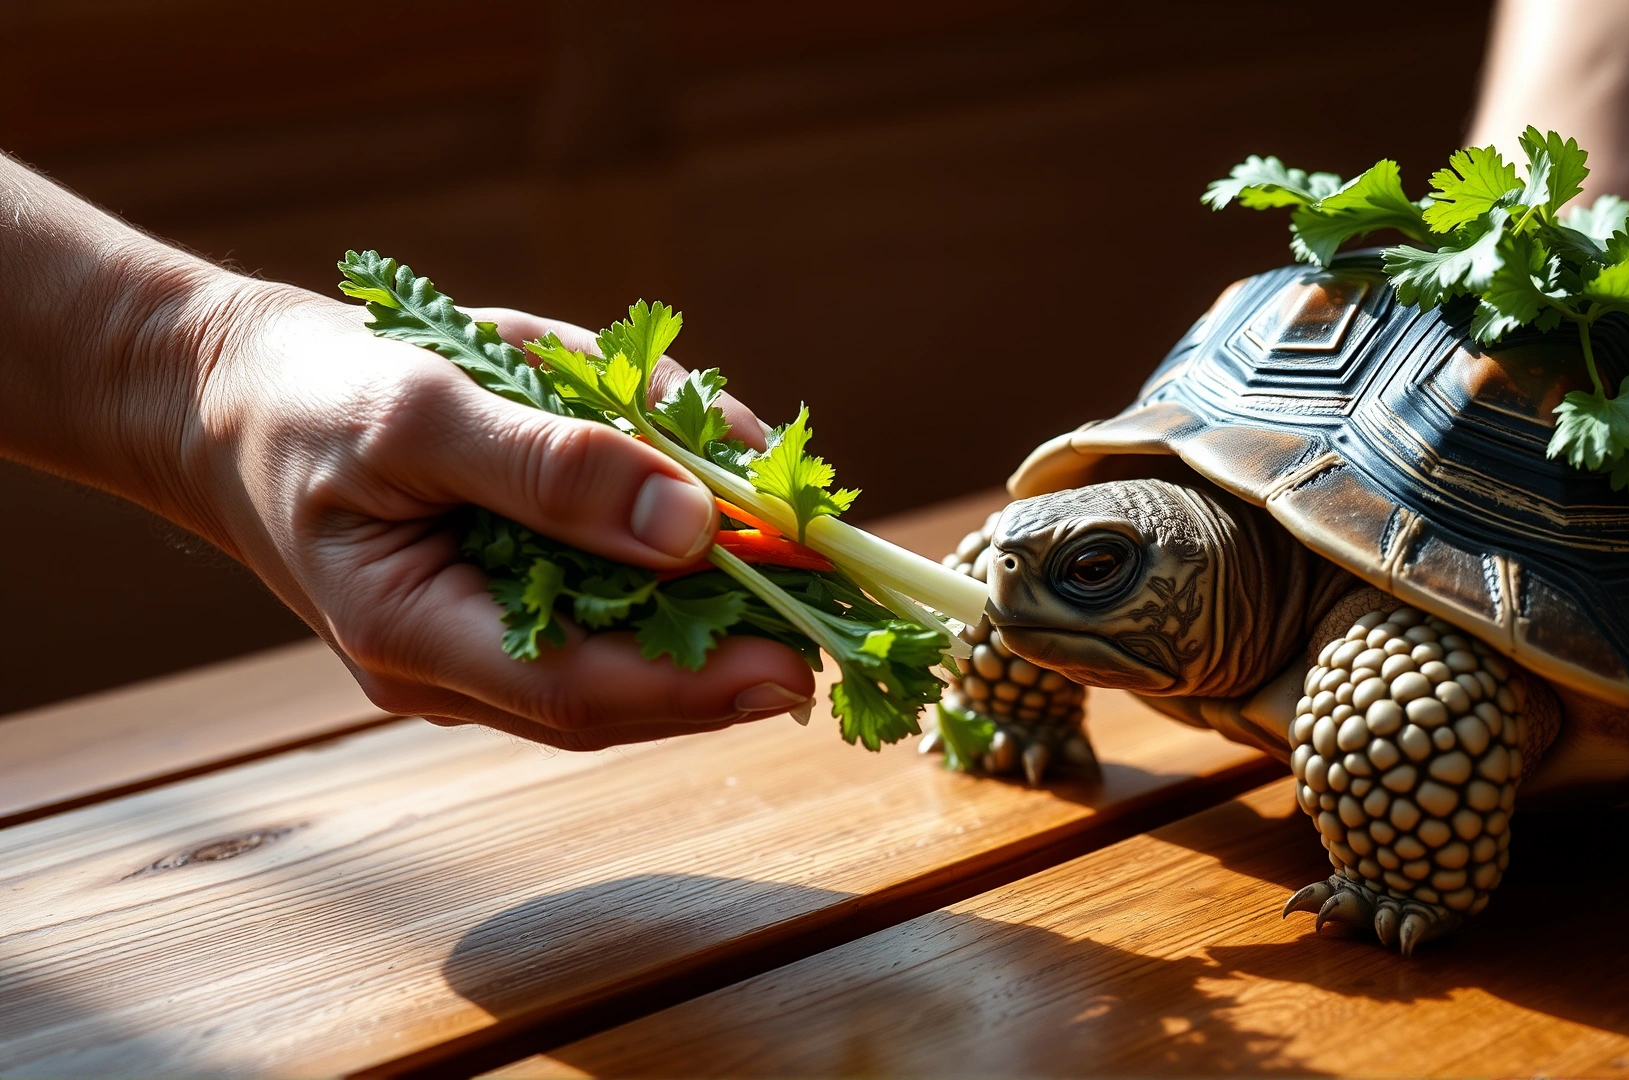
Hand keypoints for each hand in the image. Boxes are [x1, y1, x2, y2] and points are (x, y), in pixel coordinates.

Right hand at [178, 282, 816, 749]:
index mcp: (417, 638)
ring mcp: (490, 637)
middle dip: (743, 645)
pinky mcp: (514, 594)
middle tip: (851, 607)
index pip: (580, 692)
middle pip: (629, 684)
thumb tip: (691, 525)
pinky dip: (681, 537)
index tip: (799, 660)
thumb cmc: (308, 402)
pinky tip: (725, 478)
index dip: (696, 685)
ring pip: (636, 636)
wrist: (238, 398)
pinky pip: (617, 588)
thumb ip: (548, 466)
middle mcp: (463, 663)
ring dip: (727, 584)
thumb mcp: (419, 410)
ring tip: (802, 527)